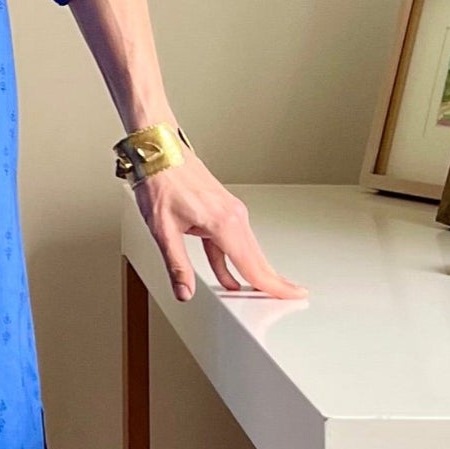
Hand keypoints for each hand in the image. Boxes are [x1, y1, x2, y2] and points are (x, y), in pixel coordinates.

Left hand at [131, 153, 307, 301]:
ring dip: (254, 271)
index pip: (252, 265)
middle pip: (257, 258)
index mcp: (223, 223)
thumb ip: (177, 265)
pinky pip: (233, 240)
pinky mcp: (221, 208)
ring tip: (261, 292)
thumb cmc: (160, 182)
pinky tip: (228, 274)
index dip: (272, 286)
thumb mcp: (163, 230)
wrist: (157, 152)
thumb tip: (184, 291)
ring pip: (246, 249)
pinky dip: (234, 258)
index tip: (292, 296)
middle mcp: (233, 215)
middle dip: (273, 281)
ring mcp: (229, 210)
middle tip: (291, 297)